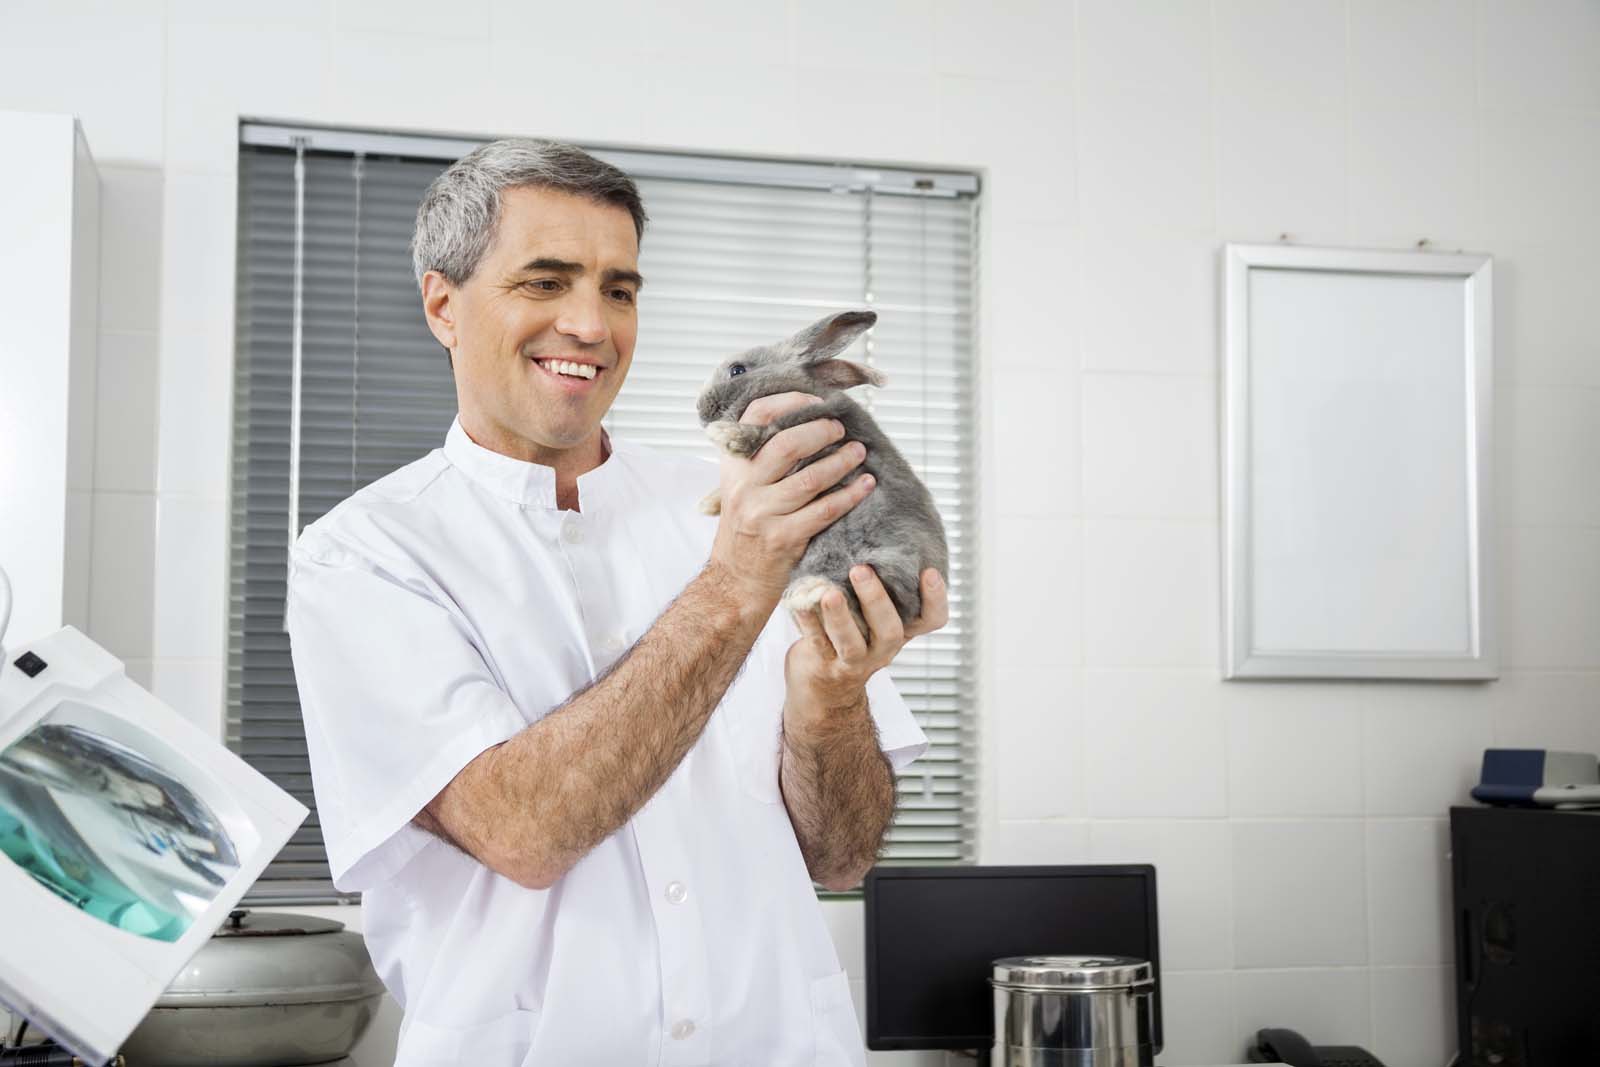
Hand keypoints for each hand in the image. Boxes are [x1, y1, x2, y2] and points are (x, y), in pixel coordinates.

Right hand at [708, 393, 875, 607]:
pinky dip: (849, 495)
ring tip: (858, 452)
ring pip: (811, 478)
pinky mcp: (783, 538)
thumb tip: (807, 421)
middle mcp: (744, 486)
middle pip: (787, 444)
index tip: (816, 401)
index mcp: (733, 466)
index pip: (755, 416)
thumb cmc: (746, 530)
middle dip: (821, 431)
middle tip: (841, 429)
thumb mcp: (741, 488)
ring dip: (842, 461)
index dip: (789, 401)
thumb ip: (761, 459)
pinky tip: (865, 485)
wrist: (734, 582)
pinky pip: (824, 511)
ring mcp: (762, 513)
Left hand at [785, 565, 949, 714]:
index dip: (936, 598)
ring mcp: (854, 662)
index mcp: (901, 630)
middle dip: (876, 599)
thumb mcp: (873, 614)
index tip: (929, 571)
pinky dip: (808, 622)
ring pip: (851, 643)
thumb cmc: (852, 633)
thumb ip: (880, 585)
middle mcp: (883, 649)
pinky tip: (800, 602)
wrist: (824, 685)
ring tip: (829, 593)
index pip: (932, 620)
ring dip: (840, 616)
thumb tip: (876, 527)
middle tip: (860, 569)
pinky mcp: (825, 665)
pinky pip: (817, 643)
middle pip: (890, 631)